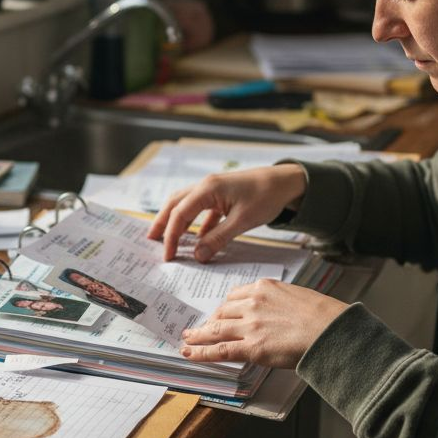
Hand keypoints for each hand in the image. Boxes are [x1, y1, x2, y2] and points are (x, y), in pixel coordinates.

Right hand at [147, 164, 306, 261]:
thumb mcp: (242, 221)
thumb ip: (218, 238)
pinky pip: (201, 210)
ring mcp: (213, 189)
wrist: (286, 181)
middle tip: (151, 241)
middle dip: (162, 223)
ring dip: (176, 222)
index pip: (180, 214)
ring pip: (186, 206)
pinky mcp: (221, 195)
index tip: (167, 256)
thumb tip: (197, 256)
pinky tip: (196, 239)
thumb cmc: (266, 197)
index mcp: (207, 189)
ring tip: (167, 239)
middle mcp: (205, 186)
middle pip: (175, 204)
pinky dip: (195, 224)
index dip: (171, 236)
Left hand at [180, 279, 349, 367]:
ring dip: (198, 335)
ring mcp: (250, 325)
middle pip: (222, 312)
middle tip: (200, 329)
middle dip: (210, 321)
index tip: (218, 314)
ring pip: (215, 329)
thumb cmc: (322, 314)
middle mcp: (252, 303)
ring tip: (188, 340)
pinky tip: (190, 353)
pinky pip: (220, 349)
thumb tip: (269, 313)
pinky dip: (201, 352)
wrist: (331, 329)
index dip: (224, 308)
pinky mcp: (251, 347)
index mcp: (263, 287)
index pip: (234, 296)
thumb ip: (275, 301)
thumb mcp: (295, 295)